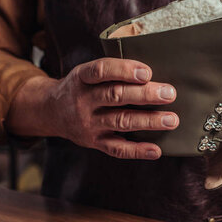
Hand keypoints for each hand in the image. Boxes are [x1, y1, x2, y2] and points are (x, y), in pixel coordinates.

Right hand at [7, 58, 178, 159]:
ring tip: (171, 120)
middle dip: (145, 95)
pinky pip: (117, 149)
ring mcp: (88, 123)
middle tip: (170, 93)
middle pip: (116, 96)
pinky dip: (137, 150)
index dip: (124, 70)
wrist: (50, 111)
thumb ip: (111, 71)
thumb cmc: (80, 87)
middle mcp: (83, 100)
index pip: (101, 71)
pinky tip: (156, 150)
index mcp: (82, 78)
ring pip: (120, 122)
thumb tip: (152, 72)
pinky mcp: (93, 142)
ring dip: (148, 121)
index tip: (147, 72)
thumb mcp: (86, 72)